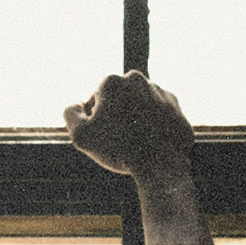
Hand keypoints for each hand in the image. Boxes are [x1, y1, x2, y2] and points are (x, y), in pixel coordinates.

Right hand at [64, 71, 192, 177]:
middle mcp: (137, 79)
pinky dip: (153, 125)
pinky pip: (157, 114)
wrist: (160, 164)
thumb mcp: (80, 136)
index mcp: (112, 82)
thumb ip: (70, 114)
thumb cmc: (118, 149)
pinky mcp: (175, 106)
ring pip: (138, 106)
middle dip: (115, 115)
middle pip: (117, 100)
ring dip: (134, 119)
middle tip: (118, 140)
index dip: (94, 120)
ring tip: (135, 142)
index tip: (103, 135)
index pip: (94, 101)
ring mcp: (159, 92)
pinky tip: (150, 141)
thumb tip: (76, 105)